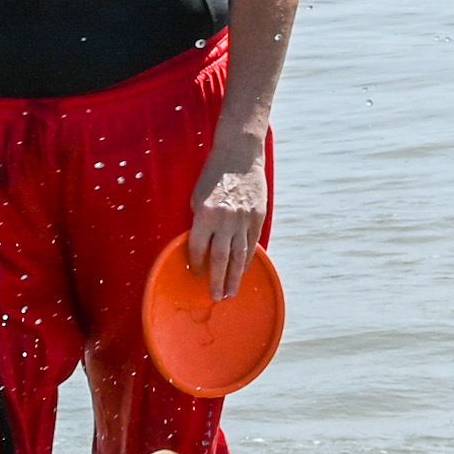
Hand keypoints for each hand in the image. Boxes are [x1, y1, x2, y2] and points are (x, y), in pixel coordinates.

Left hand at [190, 137, 270, 295]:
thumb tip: (201, 246)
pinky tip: (243, 271)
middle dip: (217, 280)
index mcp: (205, 213)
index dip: (196, 263)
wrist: (239, 155)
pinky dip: (246, 259)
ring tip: (231, 293)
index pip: (197, 247)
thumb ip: (199, 221)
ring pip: (238, 255)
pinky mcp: (258, 216)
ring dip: (234, 277)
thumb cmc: (213, 174)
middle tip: (216, 298)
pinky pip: (251, 243)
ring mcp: (243, 219)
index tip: (196, 273)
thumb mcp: (198, 196)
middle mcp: (224, 219)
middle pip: (220, 258)